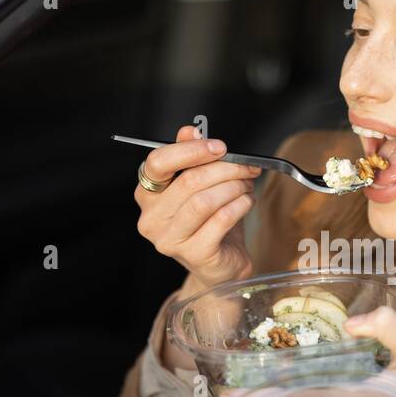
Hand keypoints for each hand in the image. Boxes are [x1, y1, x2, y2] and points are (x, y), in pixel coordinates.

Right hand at [134, 126, 261, 289]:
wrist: (221, 266)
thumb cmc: (209, 222)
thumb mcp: (200, 185)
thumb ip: (192, 157)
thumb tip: (190, 131)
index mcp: (148, 195)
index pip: (158, 163)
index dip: (191, 150)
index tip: (219, 147)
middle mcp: (151, 218)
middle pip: (188, 181)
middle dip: (225, 169)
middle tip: (246, 167)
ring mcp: (169, 240)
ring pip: (204, 201)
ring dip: (233, 187)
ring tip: (246, 185)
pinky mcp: (194, 255)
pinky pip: (220, 220)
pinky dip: (239, 205)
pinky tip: (247, 202)